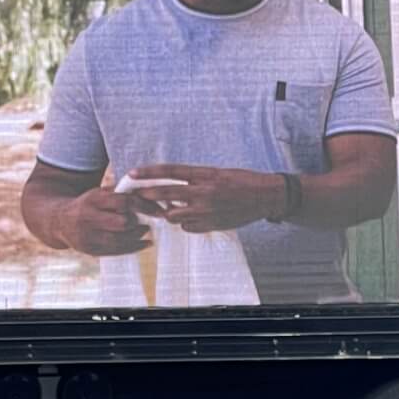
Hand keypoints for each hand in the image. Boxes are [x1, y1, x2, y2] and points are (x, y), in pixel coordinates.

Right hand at [55, 185, 162, 255]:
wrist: (60, 221)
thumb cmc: (88, 204)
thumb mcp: (99, 192)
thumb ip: (120, 192)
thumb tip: (150, 192)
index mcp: (93, 199)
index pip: (123, 202)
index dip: (143, 206)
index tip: (158, 209)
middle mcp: (88, 218)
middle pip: (122, 223)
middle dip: (137, 222)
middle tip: (150, 220)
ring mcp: (87, 236)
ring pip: (119, 240)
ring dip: (137, 236)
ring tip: (146, 231)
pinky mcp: (89, 250)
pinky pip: (115, 252)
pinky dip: (133, 248)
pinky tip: (145, 243)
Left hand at [129, 164, 281, 233]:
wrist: (265, 196)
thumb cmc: (242, 181)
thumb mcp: (217, 173)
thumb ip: (196, 179)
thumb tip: (173, 184)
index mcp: (205, 174)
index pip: (171, 171)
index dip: (149, 172)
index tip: (133, 173)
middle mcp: (204, 191)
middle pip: (167, 193)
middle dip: (148, 195)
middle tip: (136, 195)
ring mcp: (207, 210)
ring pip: (174, 215)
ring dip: (169, 213)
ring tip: (174, 209)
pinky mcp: (212, 224)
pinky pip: (188, 227)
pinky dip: (186, 224)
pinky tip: (193, 219)